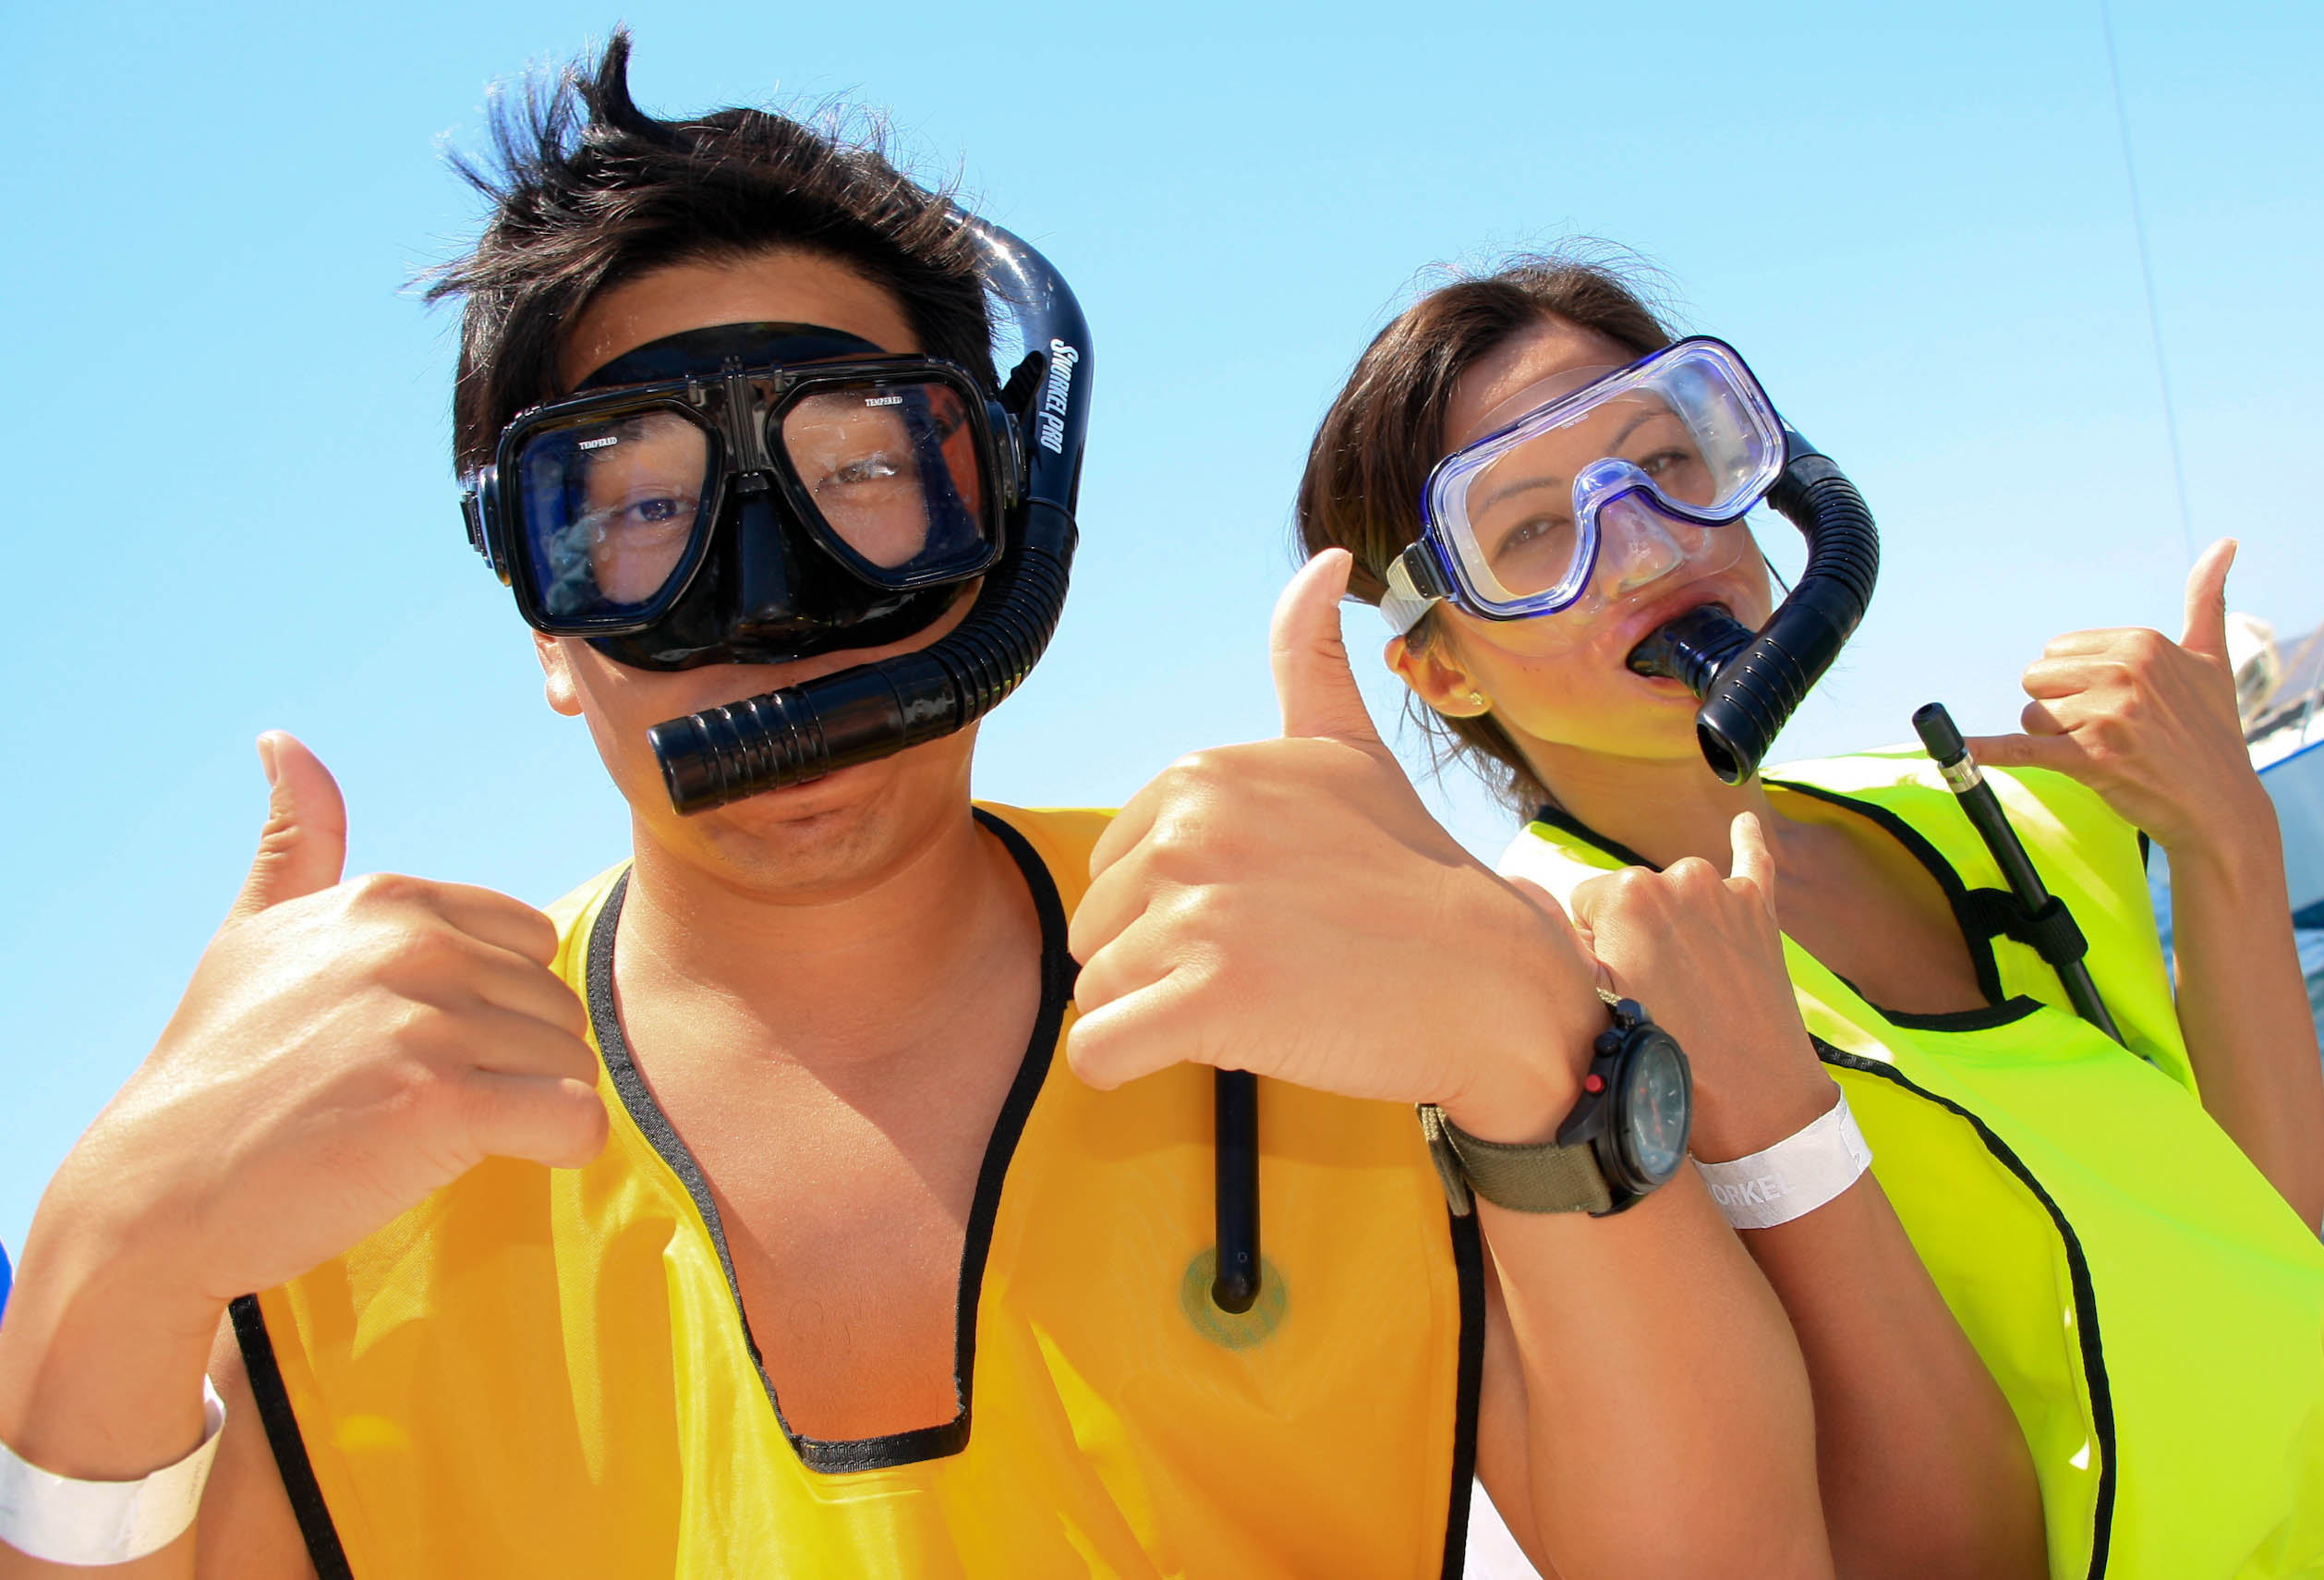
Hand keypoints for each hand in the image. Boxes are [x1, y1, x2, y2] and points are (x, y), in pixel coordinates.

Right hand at [44, 732, 607, 1321]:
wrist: (159, 1192)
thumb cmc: (215, 1071)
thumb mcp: (251, 935)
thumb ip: (295, 843)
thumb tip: (282, 742)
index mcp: (388, 900)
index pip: (528, 941)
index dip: (492, 1006)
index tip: (420, 1046)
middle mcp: (415, 946)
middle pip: (557, 1007)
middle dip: (513, 1063)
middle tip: (419, 1101)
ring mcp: (428, 1021)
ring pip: (571, 1065)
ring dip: (528, 1111)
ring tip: (433, 1133)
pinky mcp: (441, 1104)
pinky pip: (576, 1121)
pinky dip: (561, 1148)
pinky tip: (499, 1156)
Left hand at [1067, 550, 1604, 1143]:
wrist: (1496, 984)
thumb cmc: (1417, 879)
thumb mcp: (1353, 752)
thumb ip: (1310, 662)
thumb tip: (1325, 561)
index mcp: (1202, 774)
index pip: (1117, 868)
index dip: (1182, 910)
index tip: (1271, 912)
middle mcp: (1191, 827)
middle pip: (1095, 930)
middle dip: (1164, 966)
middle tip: (1273, 963)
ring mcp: (1199, 910)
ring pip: (1097, 992)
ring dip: (1163, 1018)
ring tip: (1263, 1000)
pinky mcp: (1210, 998)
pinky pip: (1097, 1052)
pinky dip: (1135, 1068)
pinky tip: (1219, 1048)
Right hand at [1568, 814, 1834, 1162]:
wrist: (1751, 1099)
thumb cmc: (1665, 1053)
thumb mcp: (1591, 1002)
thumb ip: (1569, 949)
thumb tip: (1546, 919)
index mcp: (1627, 894)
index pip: (1585, 903)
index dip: (1592, 945)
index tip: (1612, 981)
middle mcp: (1677, 878)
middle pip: (1631, 897)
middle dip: (1632, 933)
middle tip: (1650, 987)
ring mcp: (1724, 892)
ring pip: (1676, 891)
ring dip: (1674, 920)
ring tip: (1686, 977)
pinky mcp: (1761, 911)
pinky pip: (1753, 861)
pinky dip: (1749, 842)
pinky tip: (1744, 822)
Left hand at [1963, 538, 2267, 859]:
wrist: (2221, 803)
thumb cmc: (2211, 731)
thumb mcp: (2212, 658)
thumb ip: (2207, 600)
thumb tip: (2225, 542)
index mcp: (2140, 643)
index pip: (2056, 653)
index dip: (2075, 684)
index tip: (2117, 704)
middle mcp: (2123, 671)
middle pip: (2037, 681)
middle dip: (2058, 709)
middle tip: (2107, 731)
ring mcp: (2107, 714)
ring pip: (2032, 718)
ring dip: (2055, 741)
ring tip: (2105, 752)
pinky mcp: (2091, 757)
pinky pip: (2021, 748)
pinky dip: (1986, 752)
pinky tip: (1955, 752)